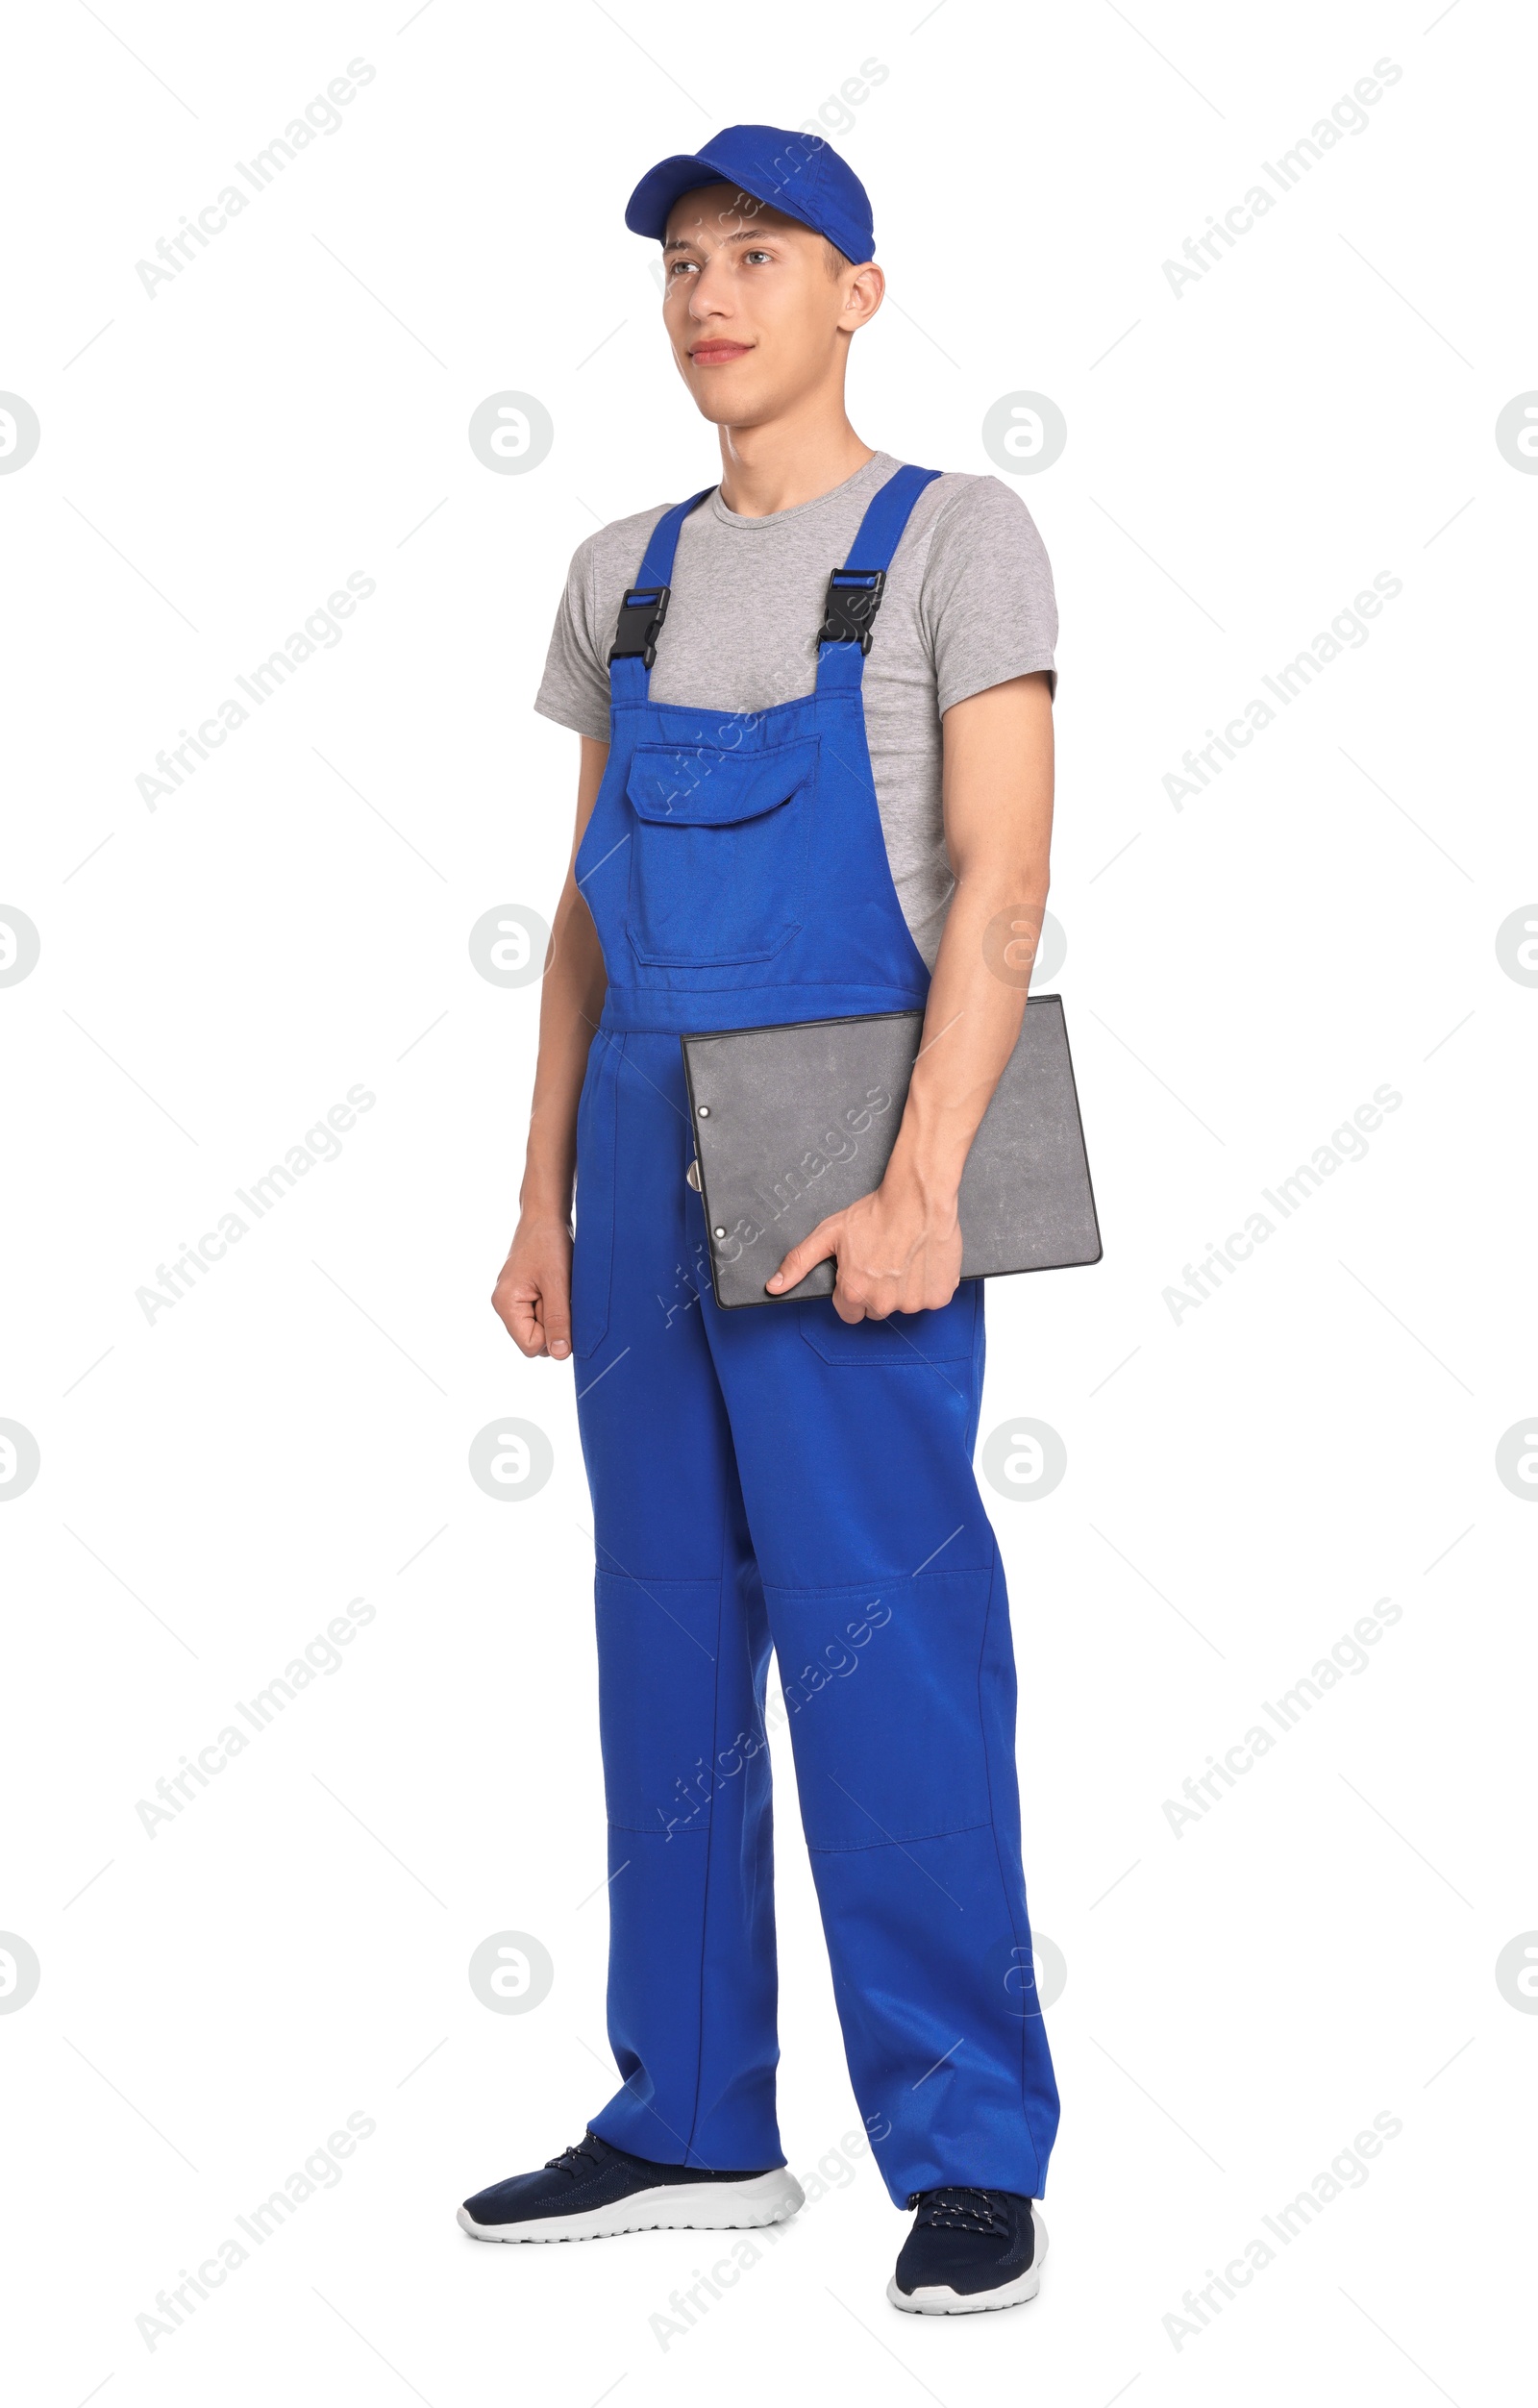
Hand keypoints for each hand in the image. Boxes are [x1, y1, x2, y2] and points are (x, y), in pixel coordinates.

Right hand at [492, 1214, 573, 1357]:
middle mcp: (505, 1305)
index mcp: (505, 1304)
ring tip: (559, 1286)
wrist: (546, 1214)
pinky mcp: (526, 1294)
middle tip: (560, 1292)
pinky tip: (558, 1285)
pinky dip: (556, 1303)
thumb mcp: (557, 1283)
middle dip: (554, 1322)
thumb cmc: (549, 1243)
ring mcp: (515, 1300)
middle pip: (536, 1339)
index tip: (561, 1308)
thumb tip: (559, 1354)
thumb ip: (558, 1320)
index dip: (552, 1335)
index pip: (530, 1346)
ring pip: (542, 1326)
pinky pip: (544, 1313)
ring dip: (557, 1312)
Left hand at [766, 1174, 961, 1323]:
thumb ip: (799, 1262)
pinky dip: (928, 1285)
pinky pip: (930, 1299)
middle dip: (877, 1291)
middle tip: (883, 1261)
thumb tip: (774, 1286)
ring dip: (903, 1289)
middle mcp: (883, 1303)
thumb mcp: (829, 1233)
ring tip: (904, 1257)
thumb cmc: (875, 1212)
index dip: (852, 1291)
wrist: (918, 1197)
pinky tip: (921, 1261)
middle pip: (876, 1310)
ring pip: (903, 1306)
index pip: (848, 1311)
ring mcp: (913, 1302)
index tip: (862, 1272)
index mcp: (854, 1292)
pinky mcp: (938, 1296)